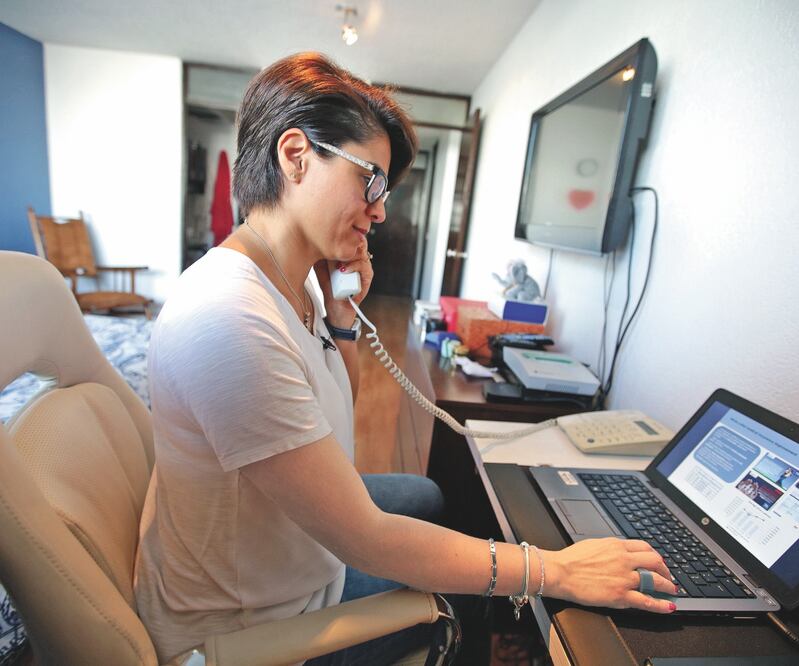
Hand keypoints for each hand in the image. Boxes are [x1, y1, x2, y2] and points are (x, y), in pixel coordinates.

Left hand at [313, 240, 373, 327]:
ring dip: (348, 254)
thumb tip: (312, 241)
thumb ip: (319, 255)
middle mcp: (358, 258)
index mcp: (349, 254)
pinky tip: (342, 269)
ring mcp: (364, 267)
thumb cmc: (329, 287)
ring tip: (336, 261)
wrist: (335, 307)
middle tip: (333, 246)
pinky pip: (363, 267)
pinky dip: (353, 266)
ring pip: (361, 252)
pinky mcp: (367, 277)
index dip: (343, 235)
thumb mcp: (320, 269)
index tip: (328, 237)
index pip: (350, 237)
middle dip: (346, 242)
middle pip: (357, 241)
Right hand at [541, 538, 677, 612]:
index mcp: (616, 546)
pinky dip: (661, 605)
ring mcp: (624, 578)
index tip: (658, 561)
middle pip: (655, 562)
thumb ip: (610, 547)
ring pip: (655, 580)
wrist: (560, 572)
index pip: (645, 547)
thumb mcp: (593, 544)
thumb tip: (619, 550)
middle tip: (669, 576)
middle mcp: (624, 560)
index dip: (655, 555)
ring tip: (672, 590)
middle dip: (665, 570)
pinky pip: (647, 601)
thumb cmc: (571, 559)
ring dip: (668, 586)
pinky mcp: (621, 595)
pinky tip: (669, 607)